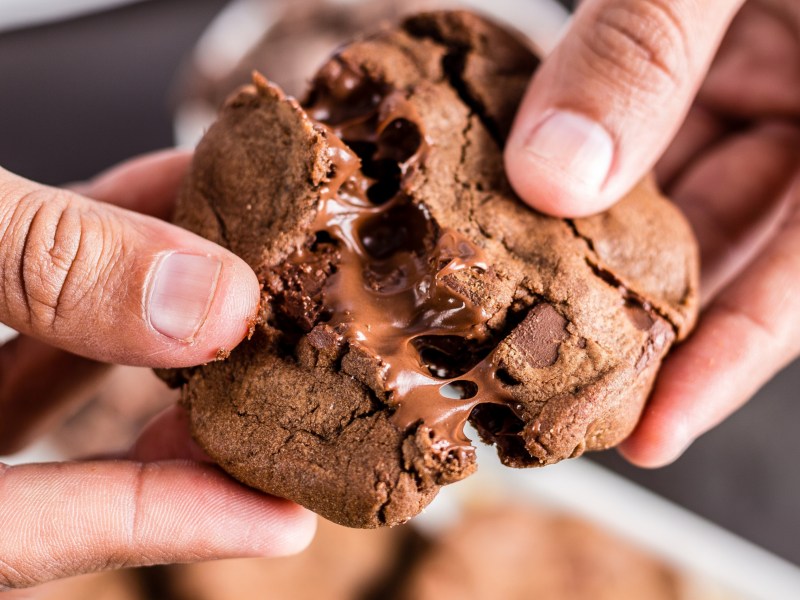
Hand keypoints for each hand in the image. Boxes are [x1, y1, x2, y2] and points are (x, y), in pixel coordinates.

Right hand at [0, 152, 315, 588]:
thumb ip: (47, 261)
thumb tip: (212, 302)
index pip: (39, 532)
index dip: (174, 523)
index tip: (288, 521)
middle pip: (55, 469)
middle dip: (177, 420)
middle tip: (276, 385)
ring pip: (37, 378)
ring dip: (141, 327)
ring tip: (230, 288)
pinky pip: (16, 298)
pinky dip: (85, 261)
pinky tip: (147, 213)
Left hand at [505, 0, 799, 465]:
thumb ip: (649, 47)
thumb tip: (556, 176)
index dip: (728, 363)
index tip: (647, 435)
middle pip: (734, 245)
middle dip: (646, 308)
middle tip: (552, 375)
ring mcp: (768, 73)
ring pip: (686, 190)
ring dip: (606, 238)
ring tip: (523, 298)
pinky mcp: (712, 44)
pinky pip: (658, 125)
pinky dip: (598, 159)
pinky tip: (532, 189)